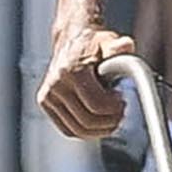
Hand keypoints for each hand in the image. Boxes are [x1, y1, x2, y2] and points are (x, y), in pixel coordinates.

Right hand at [37, 17, 136, 138]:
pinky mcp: (45, 103)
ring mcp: (47, 95)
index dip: (114, 110)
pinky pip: (67, 129)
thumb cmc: (94, 43)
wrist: (71, 39)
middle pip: (86, 120)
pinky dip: (85, 132)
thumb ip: (119, 47)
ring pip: (76, 129)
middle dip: (109, 122)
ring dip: (99, 131)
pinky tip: (99, 124)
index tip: (124, 103)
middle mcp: (55, 84)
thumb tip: (126, 46)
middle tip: (122, 115)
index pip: (96, 104)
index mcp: (70, 70)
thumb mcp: (109, 41)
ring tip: (113, 121)